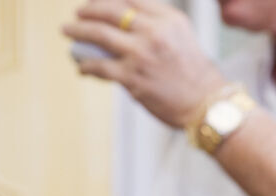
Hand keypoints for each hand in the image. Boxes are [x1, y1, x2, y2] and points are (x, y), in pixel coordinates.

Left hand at [62, 0, 229, 127]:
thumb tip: (125, 21)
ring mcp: (141, 55)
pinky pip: (99, 66)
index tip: (96, 3)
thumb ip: (157, 24)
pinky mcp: (132, 78)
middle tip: (78, 14)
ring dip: (78, 32)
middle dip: (88, 10)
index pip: (130, 0)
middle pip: (110, 11)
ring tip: (68, 31)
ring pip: (99, 35)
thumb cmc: (196, 75)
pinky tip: (82, 66)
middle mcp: (154, 32)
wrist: (207, 105)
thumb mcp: (182, 36)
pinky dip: (86, 65)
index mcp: (168, 19)